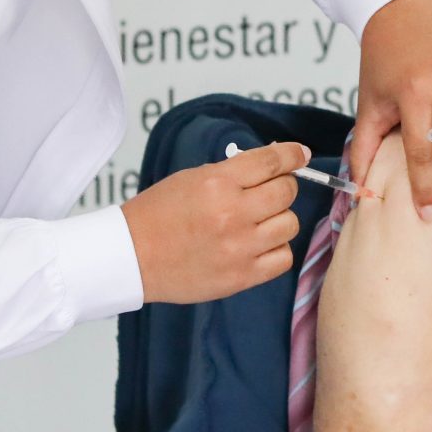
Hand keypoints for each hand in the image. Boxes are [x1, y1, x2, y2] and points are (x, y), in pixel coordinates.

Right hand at [121, 140, 306, 303]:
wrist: (131, 256)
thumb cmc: (157, 215)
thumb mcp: (193, 179)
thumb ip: (234, 172)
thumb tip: (273, 163)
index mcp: (217, 183)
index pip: (271, 161)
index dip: (292, 155)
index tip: (300, 154)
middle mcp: (232, 214)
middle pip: (287, 192)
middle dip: (281, 187)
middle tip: (267, 192)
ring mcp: (239, 247)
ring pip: (290, 224)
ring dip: (279, 219)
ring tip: (257, 222)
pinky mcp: (241, 276)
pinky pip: (283, 258)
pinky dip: (276, 249)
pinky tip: (258, 246)